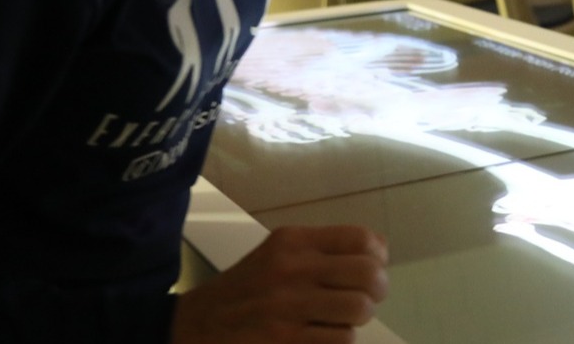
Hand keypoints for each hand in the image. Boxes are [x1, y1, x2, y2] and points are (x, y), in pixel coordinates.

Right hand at [172, 225, 389, 343]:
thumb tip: (379, 252)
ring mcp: (287, 307)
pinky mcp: (285, 341)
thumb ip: (323, 249)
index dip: (378, 258)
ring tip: (336, 321)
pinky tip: (319, 337)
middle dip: (375, 292)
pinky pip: (340, 340)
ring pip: (359, 311)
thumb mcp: (276, 254)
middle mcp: (291, 269)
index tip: (371, 270)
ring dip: (354, 321)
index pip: (362, 240)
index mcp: (292, 242)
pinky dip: (338, 340)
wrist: (194, 326)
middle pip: (369, 276)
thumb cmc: (244, 289)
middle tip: (363, 300)